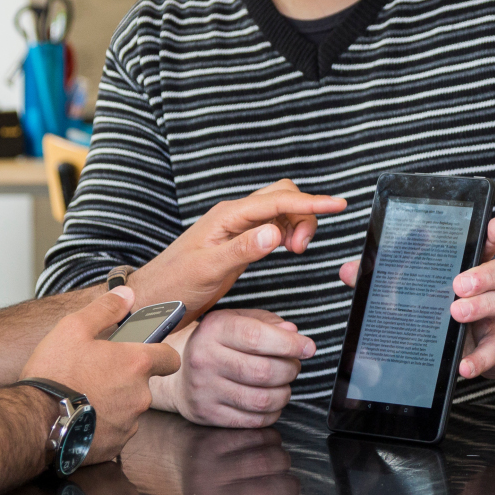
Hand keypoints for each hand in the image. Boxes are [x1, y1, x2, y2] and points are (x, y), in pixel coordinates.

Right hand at [18, 286, 180, 464]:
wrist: (35, 422)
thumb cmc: (55, 374)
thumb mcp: (73, 328)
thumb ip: (104, 309)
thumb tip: (126, 295)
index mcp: (136, 364)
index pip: (170, 357)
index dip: (159, 353)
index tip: (145, 352)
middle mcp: (140, 395)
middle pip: (143, 384)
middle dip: (125, 379)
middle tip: (96, 374)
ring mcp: (129, 423)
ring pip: (128, 409)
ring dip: (113, 403)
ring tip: (84, 397)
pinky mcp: (115, 445)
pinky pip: (115, 431)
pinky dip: (103, 425)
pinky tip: (81, 417)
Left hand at [132, 180, 347, 318]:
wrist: (154, 298)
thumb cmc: (175, 284)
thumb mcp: (209, 269)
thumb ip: (243, 250)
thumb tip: (275, 232)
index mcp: (227, 217)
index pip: (277, 201)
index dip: (311, 203)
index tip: (339, 205)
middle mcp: (234, 216)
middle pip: (282, 196)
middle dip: (305, 213)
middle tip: (303, 248)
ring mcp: (237, 227)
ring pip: (280, 209)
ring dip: (298, 224)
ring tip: (297, 251)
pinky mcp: (240, 240)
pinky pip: (273, 224)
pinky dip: (289, 232)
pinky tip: (288, 248)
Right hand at [153, 309, 314, 427]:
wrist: (179, 373)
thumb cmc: (217, 343)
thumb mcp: (237, 320)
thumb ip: (267, 323)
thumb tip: (293, 334)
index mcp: (214, 329)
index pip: (257, 337)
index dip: (290, 344)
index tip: (308, 348)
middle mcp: (205, 359)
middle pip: (264, 371)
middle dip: (290, 370)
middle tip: (293, 366)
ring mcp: (204, 389)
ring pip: (261, 399)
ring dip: (284, 393)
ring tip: (283, 384)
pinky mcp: (207, 414)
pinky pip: (252, 420)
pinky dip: (271, 413)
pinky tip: (270, 401)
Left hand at [179, 426, 316, 494]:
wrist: (181, 464)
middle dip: (290, 489)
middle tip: (291, 487)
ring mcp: (206, 473)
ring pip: (265, 462)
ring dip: (284, 463)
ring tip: (280, 467)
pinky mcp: (210, 445)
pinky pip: (256, 438)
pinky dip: (272, 441)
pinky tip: (267, 448)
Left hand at [340, 216, 494, 379]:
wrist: (479, 350)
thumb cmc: (446, 315)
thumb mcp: (416, 293)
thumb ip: (384, 278)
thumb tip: (348, 271)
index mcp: (472, 269)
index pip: (485, 245)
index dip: (492, 234)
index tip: (494, 224)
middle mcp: (492, 289)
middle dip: (482, 274)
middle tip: (458, 284)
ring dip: (481, 306)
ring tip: (457, 313)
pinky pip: (494, 351)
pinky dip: (479, 358)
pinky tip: (464, 366)